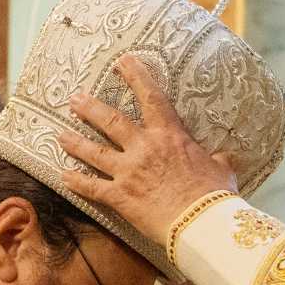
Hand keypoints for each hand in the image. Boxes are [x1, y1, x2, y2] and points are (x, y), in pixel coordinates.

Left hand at [60, 56, 238, 249]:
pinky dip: (76, 182)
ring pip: (95, 152)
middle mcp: (144, 148)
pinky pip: (92, 187)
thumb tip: (224, 158)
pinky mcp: (120, 196)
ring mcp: (128, 171)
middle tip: (74, 99)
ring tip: (60, 134)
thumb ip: (217, 160)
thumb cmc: (214, 195)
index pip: (151, 97)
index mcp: (169, 135)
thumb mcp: (221, 170)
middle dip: (90, 108)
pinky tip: (63, 176)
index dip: (136, 76)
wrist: (200, 222)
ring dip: (75, 141)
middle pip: (111, 122)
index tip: (123, 61)